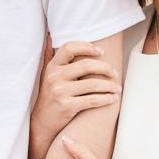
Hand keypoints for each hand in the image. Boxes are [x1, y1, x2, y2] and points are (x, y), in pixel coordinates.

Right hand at [30, 41, 120, 157]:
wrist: (42, 123)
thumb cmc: (49, 96)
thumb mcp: (46, 75)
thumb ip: (50, 56)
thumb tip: (50, 35)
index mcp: (52, 66)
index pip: (69, 48)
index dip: (87, 47)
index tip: (101, 52)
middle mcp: (55, 77)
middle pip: (86, 65)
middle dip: (105, 68)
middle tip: (115, 73)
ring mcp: (60, 91)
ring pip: (92, 84)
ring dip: (109, 86)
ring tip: (117, 88)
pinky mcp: (67, 106)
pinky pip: (92, 100)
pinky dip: (106, 99)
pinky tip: (112, 99)